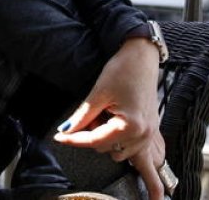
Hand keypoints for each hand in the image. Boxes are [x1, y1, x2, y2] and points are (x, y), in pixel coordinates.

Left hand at [52, 38, 166, 198]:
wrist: (143, 57)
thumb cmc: (123, 70)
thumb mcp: (98, 93)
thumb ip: (82, 116)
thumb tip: (66, 131)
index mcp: (130, 126)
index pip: (95, 141)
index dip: (74, 139)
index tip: (59, 138)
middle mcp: (142, 135)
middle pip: (105, 148)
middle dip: (92, 133)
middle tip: (91, 111)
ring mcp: (148, 134)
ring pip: (115, 150)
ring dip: (104, 136)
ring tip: (103, 112)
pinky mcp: (149, 130)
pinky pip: (127, 144)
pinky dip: (115, 135)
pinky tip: (112, 116)